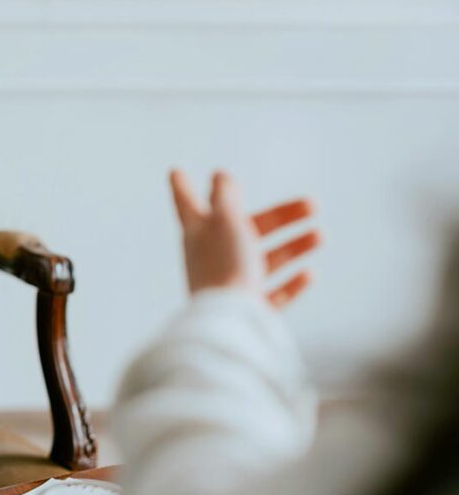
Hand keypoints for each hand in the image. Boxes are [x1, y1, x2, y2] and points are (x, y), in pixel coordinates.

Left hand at [170, 169, 319, 308]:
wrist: (229, 323)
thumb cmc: (224, 267)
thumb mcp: (224, 221)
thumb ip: (224, 196)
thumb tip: (220, 176)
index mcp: (198, 234)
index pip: (187, 203)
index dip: (183, 187)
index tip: (175, 171)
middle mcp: (210, 258)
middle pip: (245, 229)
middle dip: (280, 216)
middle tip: (312, 205)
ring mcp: (229, 286)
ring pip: (263, 261)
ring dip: (292, 247)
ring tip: (320, 236)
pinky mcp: (247, 311)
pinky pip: (271, 295)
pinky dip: (290, 283)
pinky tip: (309, 273)